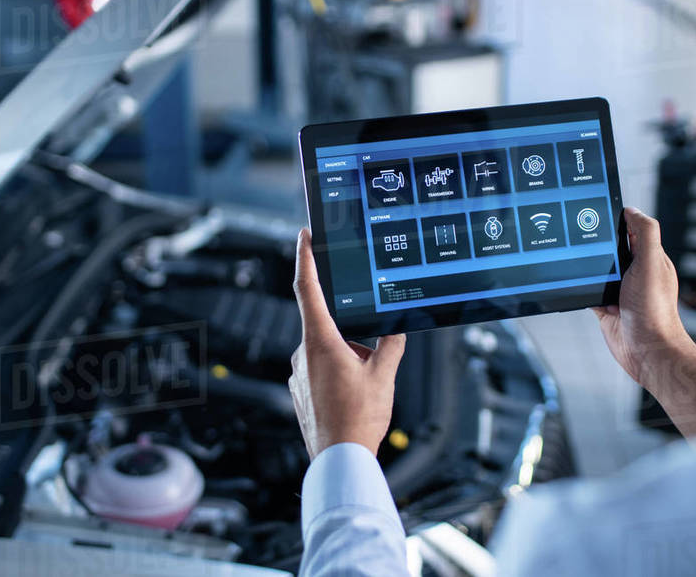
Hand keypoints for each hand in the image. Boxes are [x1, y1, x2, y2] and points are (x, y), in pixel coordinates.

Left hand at [289, 228, 405, 457]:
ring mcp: (299, 375)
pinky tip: (353, 400)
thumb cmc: (359, 419)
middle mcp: (303, 354)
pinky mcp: (299, 392)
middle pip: (328, 327)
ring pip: (327, 352)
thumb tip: (396, 328)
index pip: (308, 288)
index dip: (306, 257)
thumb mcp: (384, 375)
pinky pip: (321, 372)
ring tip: (365, 389)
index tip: (305, 235)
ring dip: (348, 361)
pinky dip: (339, 377)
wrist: (340, 460)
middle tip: (371, 363)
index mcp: (320, 341)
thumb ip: (391, 344)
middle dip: (353, 338)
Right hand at [592, 208, 695, 441]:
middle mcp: (636, 273)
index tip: (599, 211)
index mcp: (650, 259)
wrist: (647, 351)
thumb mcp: (651, 264)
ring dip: (589, 266)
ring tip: (576, 257)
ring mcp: (621, 291)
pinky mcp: (607, 307)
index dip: (618, 221)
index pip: (633, 231)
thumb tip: (632, 210)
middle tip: (580, 234)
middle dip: (598, 243)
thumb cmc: (654, 312)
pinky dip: (582, 288)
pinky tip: (576, 284)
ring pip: (599, 270)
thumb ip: (645, 234)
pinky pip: (589, 291)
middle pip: (612, 249)